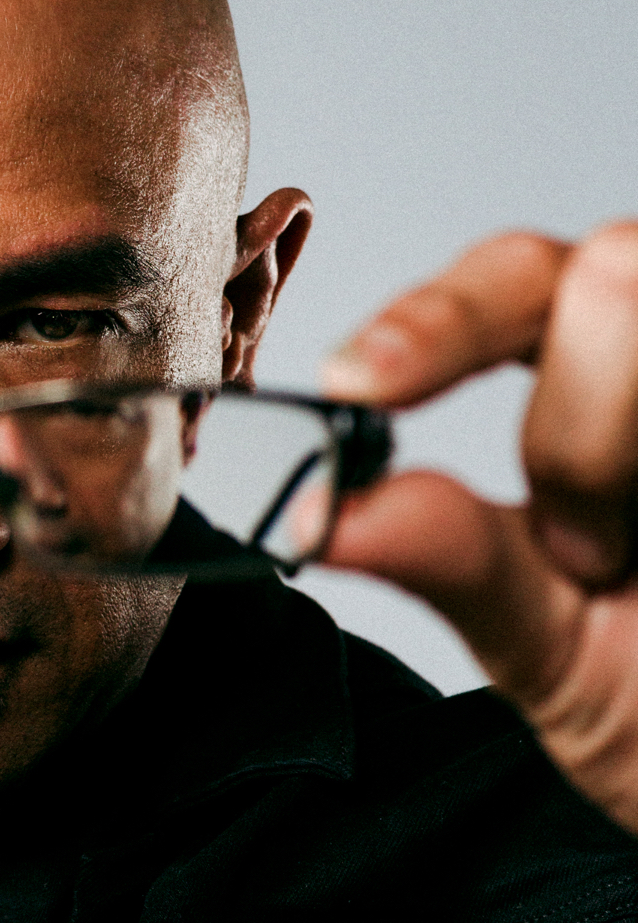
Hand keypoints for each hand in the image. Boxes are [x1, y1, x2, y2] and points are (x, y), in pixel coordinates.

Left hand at [319, 221, 637, 832]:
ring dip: (616, 463)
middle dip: (578, 434)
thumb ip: (446, 562)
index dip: (436, 318)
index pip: (514, 278)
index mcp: (602, 378)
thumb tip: (317, 512)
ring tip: (635, 567)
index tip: (356, 384)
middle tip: (587, 556)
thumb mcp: (548, 648)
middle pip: (611, 274)